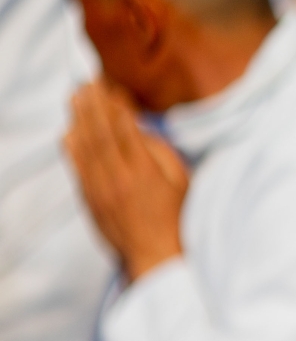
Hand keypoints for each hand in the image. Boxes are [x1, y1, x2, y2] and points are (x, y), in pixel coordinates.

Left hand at [62, 81, 188, 281]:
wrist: (156, 258)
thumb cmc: (177, 220)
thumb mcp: (182, 183)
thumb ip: (161, 153)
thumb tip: (140, 132)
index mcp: (143, 172)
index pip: (124, 128)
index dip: (117, 104)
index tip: (113, 86)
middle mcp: (117, 178)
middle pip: (99, 132)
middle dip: (93, 104)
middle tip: (88, 83)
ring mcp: (99, 190)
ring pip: (83, 148)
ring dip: (78, 120)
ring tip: (76, 98)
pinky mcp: (90, 201)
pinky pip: (76, 168)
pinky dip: (71, 147)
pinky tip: (69, 131)